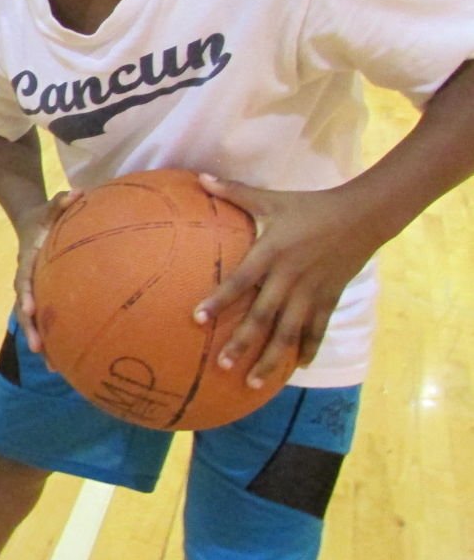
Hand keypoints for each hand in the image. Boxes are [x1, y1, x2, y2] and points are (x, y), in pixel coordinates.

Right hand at [13, 190, 76, 352]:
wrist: (31, 223)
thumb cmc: (43, 216)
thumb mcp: (49, 206)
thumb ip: (60, 201)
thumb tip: (76, 194)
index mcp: (27, 261)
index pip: (23, 279)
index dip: (24, 295)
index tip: (28, 309)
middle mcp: (27, 281)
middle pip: (24, 309)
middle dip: (31, 330)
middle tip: (40, 350)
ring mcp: (33, 292)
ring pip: (33, 322)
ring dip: (42, 343)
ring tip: (55, 368)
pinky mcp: (43, 298)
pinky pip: (47, 321)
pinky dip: (54, 341)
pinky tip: (66, 362)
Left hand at [193, 174, 379, 387]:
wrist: (362, 215)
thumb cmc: (310, 207)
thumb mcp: (272, 199)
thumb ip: (234, 192)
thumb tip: (199, 177)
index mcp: (271, 253)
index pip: (239, 281)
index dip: (219, 300)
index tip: (197, 319)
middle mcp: (289, 277)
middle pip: (263, 316)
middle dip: (242, 343)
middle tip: (222, 366)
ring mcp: (312, 291)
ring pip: (290, 332)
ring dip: (271, 358)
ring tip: (253, 382)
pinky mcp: (330, 297)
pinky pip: (318, 329)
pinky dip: (308, 348)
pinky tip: (297, 367)